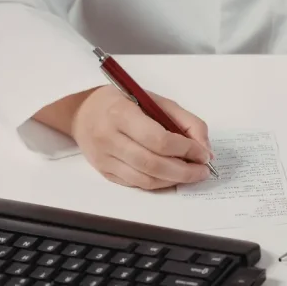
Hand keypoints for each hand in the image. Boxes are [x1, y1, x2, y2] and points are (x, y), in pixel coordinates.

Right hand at [71, 85, 213, 189]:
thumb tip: (204, 148)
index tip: (203, 153)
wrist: (82, 111)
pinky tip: (172, 177)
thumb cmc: (123, 102)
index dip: (186, 150)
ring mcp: (104, 158)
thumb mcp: (155, 100)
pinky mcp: (104, 172)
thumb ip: (185, 121)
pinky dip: (159, 184)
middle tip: (203, 170)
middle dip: (184, 171)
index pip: (159, 139)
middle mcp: (108, 138)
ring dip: (174, 181)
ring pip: (145, 180)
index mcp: (121, 113)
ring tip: (192, 175)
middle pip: (153, 164)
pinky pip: (136, 184)